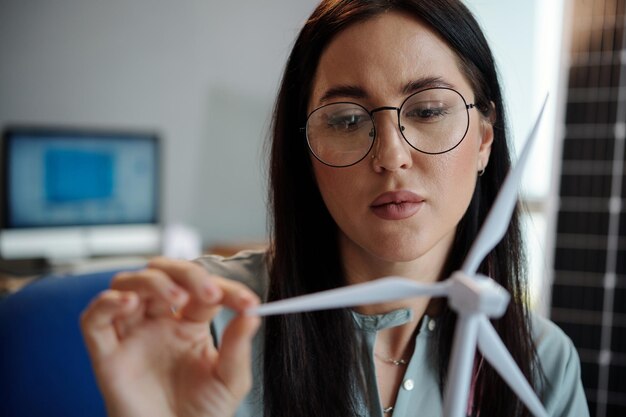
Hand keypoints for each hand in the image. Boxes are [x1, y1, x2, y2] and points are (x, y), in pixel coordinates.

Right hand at [80, 257, 260, 416]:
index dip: (226, 288)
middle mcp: (159, 322)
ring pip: (128, 284)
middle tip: (209, 292)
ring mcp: (132, 335)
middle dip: (186, 273)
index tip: (248, 302)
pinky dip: (107, 303)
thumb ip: (237, 346)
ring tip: (176, 299)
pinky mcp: (106, 354)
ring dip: (152, 281)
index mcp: (190, 323)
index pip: (203, 289)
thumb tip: (252, 313)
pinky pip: (94, 319)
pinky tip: (128, 304)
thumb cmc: (201, 414)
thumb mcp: (229, 380)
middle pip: (162, 273)